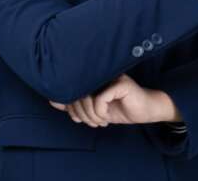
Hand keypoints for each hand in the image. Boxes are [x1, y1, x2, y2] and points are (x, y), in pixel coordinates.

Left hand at [49, 74, 172, 126]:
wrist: (145, 110)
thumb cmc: (119, 108)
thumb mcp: (93, 109)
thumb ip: (74, 104)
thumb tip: (52, 100)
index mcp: (91, 77)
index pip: (71, 90)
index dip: (70, 108)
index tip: (79, 119)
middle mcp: (99, 74)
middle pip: (77, 94)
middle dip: (81, 114)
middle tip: (92, 123)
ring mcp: (110, 77)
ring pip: (87, 97)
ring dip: (91, 116)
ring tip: (99, 121)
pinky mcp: (120, 84)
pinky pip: (100, 100)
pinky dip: (100, 113)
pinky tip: (107, 117)